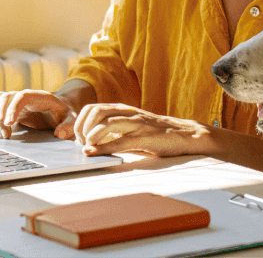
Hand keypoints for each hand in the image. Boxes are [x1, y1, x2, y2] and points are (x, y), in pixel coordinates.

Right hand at [0, 90, 76, 139]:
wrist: (59, 108)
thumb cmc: (65, 112)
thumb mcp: (71, 117)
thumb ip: (68, 125)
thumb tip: (59, 133)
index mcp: (38, 96)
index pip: (22, 96)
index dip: (14, 107)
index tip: (10, 122)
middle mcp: (23, 96)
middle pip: (5, 97)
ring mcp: (14, 101)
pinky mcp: (8, 108)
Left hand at [73, 103, 216, 157]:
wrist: (185, 134)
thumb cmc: (156, 133)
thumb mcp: (131, 127)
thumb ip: (113, 130)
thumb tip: (90, 142)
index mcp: (122, 109)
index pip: (91, 108)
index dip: (79, 123)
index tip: (78, 138)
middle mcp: (127, 113)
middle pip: (95, 111)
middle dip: (82, 128)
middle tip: (82, 143)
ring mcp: (136, 124)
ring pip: (105, 123)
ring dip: (90, 136)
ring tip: (89, 147)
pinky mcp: (145, 137)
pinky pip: (119, 141)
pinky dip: (103, 148)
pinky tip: (95, 153)